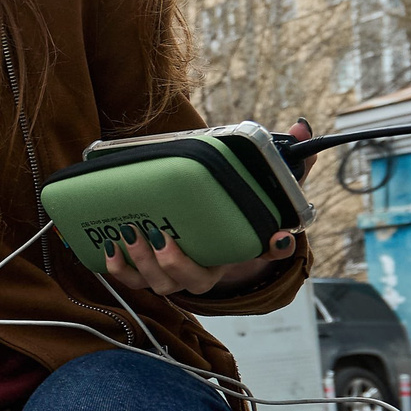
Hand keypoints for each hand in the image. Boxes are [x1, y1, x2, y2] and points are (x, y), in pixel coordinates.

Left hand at [105, 121, 308, 297]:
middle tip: (161, 235)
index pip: (263, 253)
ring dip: (141, 263)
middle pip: (192, 280)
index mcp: (235, 254)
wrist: (194, 232)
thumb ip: (279, 164)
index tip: (277, 237)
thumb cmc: (221, 213)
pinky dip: (118, 269)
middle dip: (175, 262)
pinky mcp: (145, 274)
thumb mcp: (250, 189)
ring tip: (130, 234)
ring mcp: (172, 277)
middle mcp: (204, 272)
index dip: (273, 249)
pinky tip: (109, 246)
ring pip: (158, 284)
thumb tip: (300, 127)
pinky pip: (130, 281)